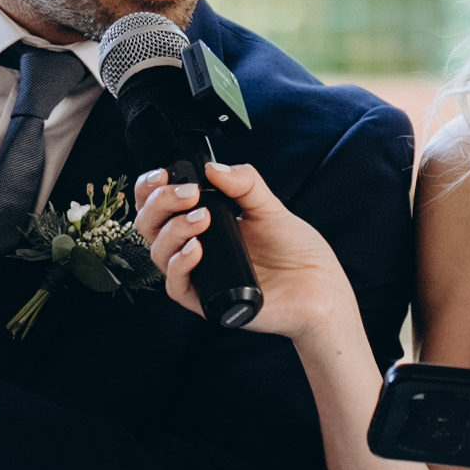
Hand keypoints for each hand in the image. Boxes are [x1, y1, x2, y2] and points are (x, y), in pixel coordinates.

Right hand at [139, 155, 353, 345]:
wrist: (320, 287)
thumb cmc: (295, 251)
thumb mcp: (270, 206)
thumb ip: (244, 183)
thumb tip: (213, 167)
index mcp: (203, 223)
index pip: (160, 205)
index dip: (150, 190)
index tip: (163, 174)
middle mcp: (194, 248)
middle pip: (149, 226)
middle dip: (160, 203)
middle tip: (189, 194)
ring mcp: (199, 274)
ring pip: (158, 253)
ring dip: (173, 230)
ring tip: (202, 218)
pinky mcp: (207, 301)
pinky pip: (175, 285)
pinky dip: (180, 263)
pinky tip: (197, 248)